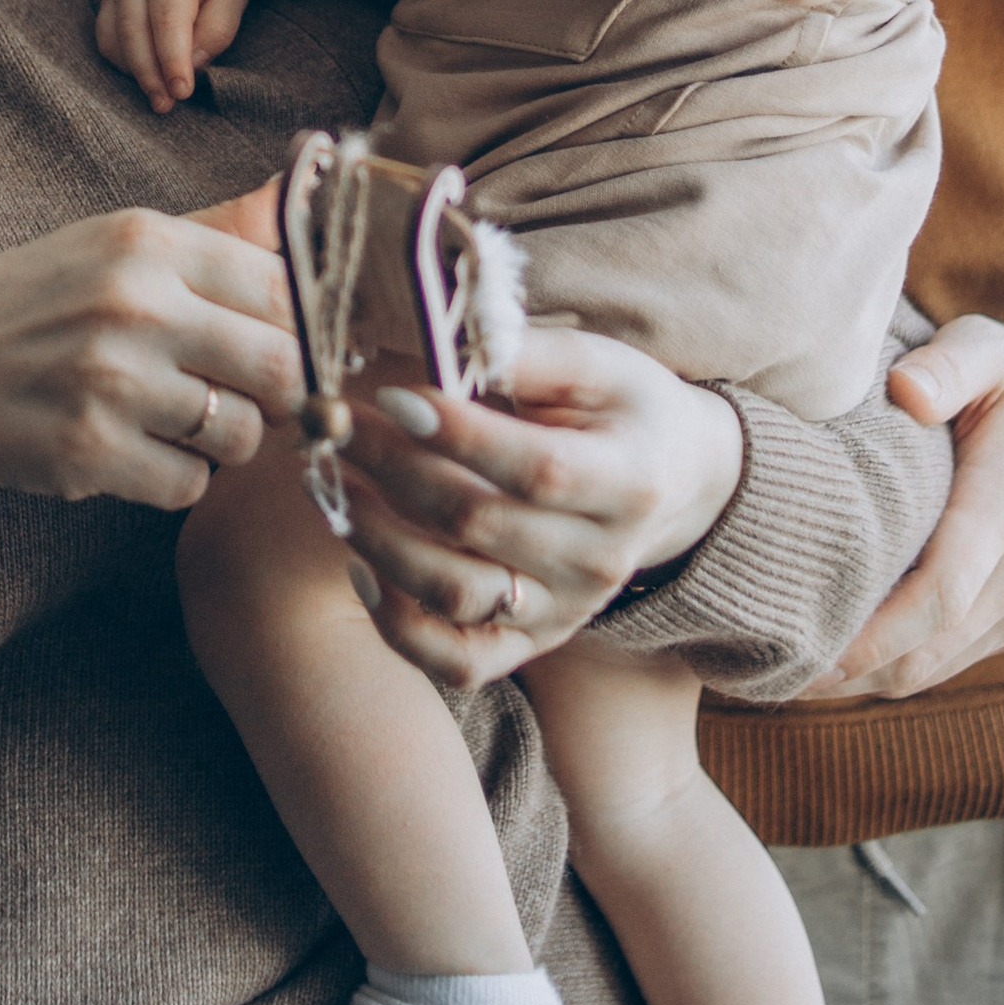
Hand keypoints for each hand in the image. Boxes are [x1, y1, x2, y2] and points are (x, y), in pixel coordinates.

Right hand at [0, 207, 306, 511]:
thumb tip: (305, 189)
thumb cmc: (30, 304)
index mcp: (146, 241)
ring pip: (241, 435)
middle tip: (243, 396)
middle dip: (276, 394)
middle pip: (282, 367)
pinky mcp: (89, 453)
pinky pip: (189, 485)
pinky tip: (133, 452)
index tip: (284, 345)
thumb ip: (214, 231)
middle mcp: (135, 304)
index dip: (299, 327)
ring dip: (222, 441)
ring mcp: (112, 382)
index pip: (284, 288)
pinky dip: (173, 478)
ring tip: (176, 422)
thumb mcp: (111, 243)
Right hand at [95, 0, 255, 111]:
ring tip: (161, 94)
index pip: (166, 21)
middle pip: (133, 33)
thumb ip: (216, 32)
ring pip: (114, 40)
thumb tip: (190, 66)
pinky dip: (124, 63)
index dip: (172, 61)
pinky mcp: (107, 0)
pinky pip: (106, 40)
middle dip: (150, 75)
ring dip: (135, 73)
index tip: (181, 92)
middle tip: (167, 106)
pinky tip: (148, 74)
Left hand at [335, 328, 742, 689]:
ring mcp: (565, 611)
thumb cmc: (624, 410)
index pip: (534, 468)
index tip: (389, 394)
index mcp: (628, 482)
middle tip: (332, 423)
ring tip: (331, 483)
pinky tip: (358, 564)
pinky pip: (456, 660)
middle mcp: (600, 560)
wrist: (672, 484)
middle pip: (476, 524)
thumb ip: (531, 353)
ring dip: (376, 538)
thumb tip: (459, 343)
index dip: (457, 435)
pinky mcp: (532, 644)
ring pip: (454, 593)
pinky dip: (396, 625)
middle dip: (389, 467)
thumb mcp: (600, 363)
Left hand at [805, 317, 1003, 699]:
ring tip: (779, 671)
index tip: (805, 649)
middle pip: (925, 650)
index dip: (871, 634)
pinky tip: (832, 657)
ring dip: (861, 680)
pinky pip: (947, 661)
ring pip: (932, 669)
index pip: (939, 595)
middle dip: (845, 672)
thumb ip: (949, 365)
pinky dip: (890, 669)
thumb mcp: (993, 348)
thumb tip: (903, 389)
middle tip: (758, 671)